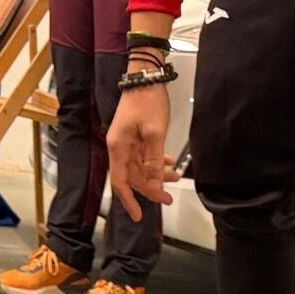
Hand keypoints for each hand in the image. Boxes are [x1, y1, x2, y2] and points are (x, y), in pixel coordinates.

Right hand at [107, 83, 174, 220]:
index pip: (120, 182)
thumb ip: (153, 161)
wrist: (145, 77)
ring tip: (175, 177)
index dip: (129, 201)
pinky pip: (143, 156)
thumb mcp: (155, 133)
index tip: (138, 216)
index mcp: (119, 147)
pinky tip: (169, 163)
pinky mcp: (134, 135)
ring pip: (140, 167)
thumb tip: (153, 184)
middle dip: (150, 188)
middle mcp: (119, 147)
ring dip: (156, 175)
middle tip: (168, 198)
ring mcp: (126, 141)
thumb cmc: (148, 102)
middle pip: (132, 177)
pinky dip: (155, 162)